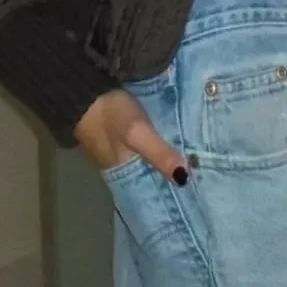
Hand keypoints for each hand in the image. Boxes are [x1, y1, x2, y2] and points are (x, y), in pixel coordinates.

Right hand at [74, 89, 188, 184]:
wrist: (82, 91)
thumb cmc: (110, 115)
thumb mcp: (137, 132)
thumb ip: (159, 154)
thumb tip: (185, 180)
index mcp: (125, 173)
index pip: (151, 192)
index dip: (172, 194)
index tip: (198, 195)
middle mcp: (123, 166)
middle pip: (153, 176)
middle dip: (174, 175)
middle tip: (204, 175)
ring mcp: (121, 150)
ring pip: (150, 161)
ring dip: (168, 160)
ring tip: (198, 159)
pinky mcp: (123, 134)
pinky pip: (147, 146)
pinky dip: (160, 146)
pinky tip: (175, 140)